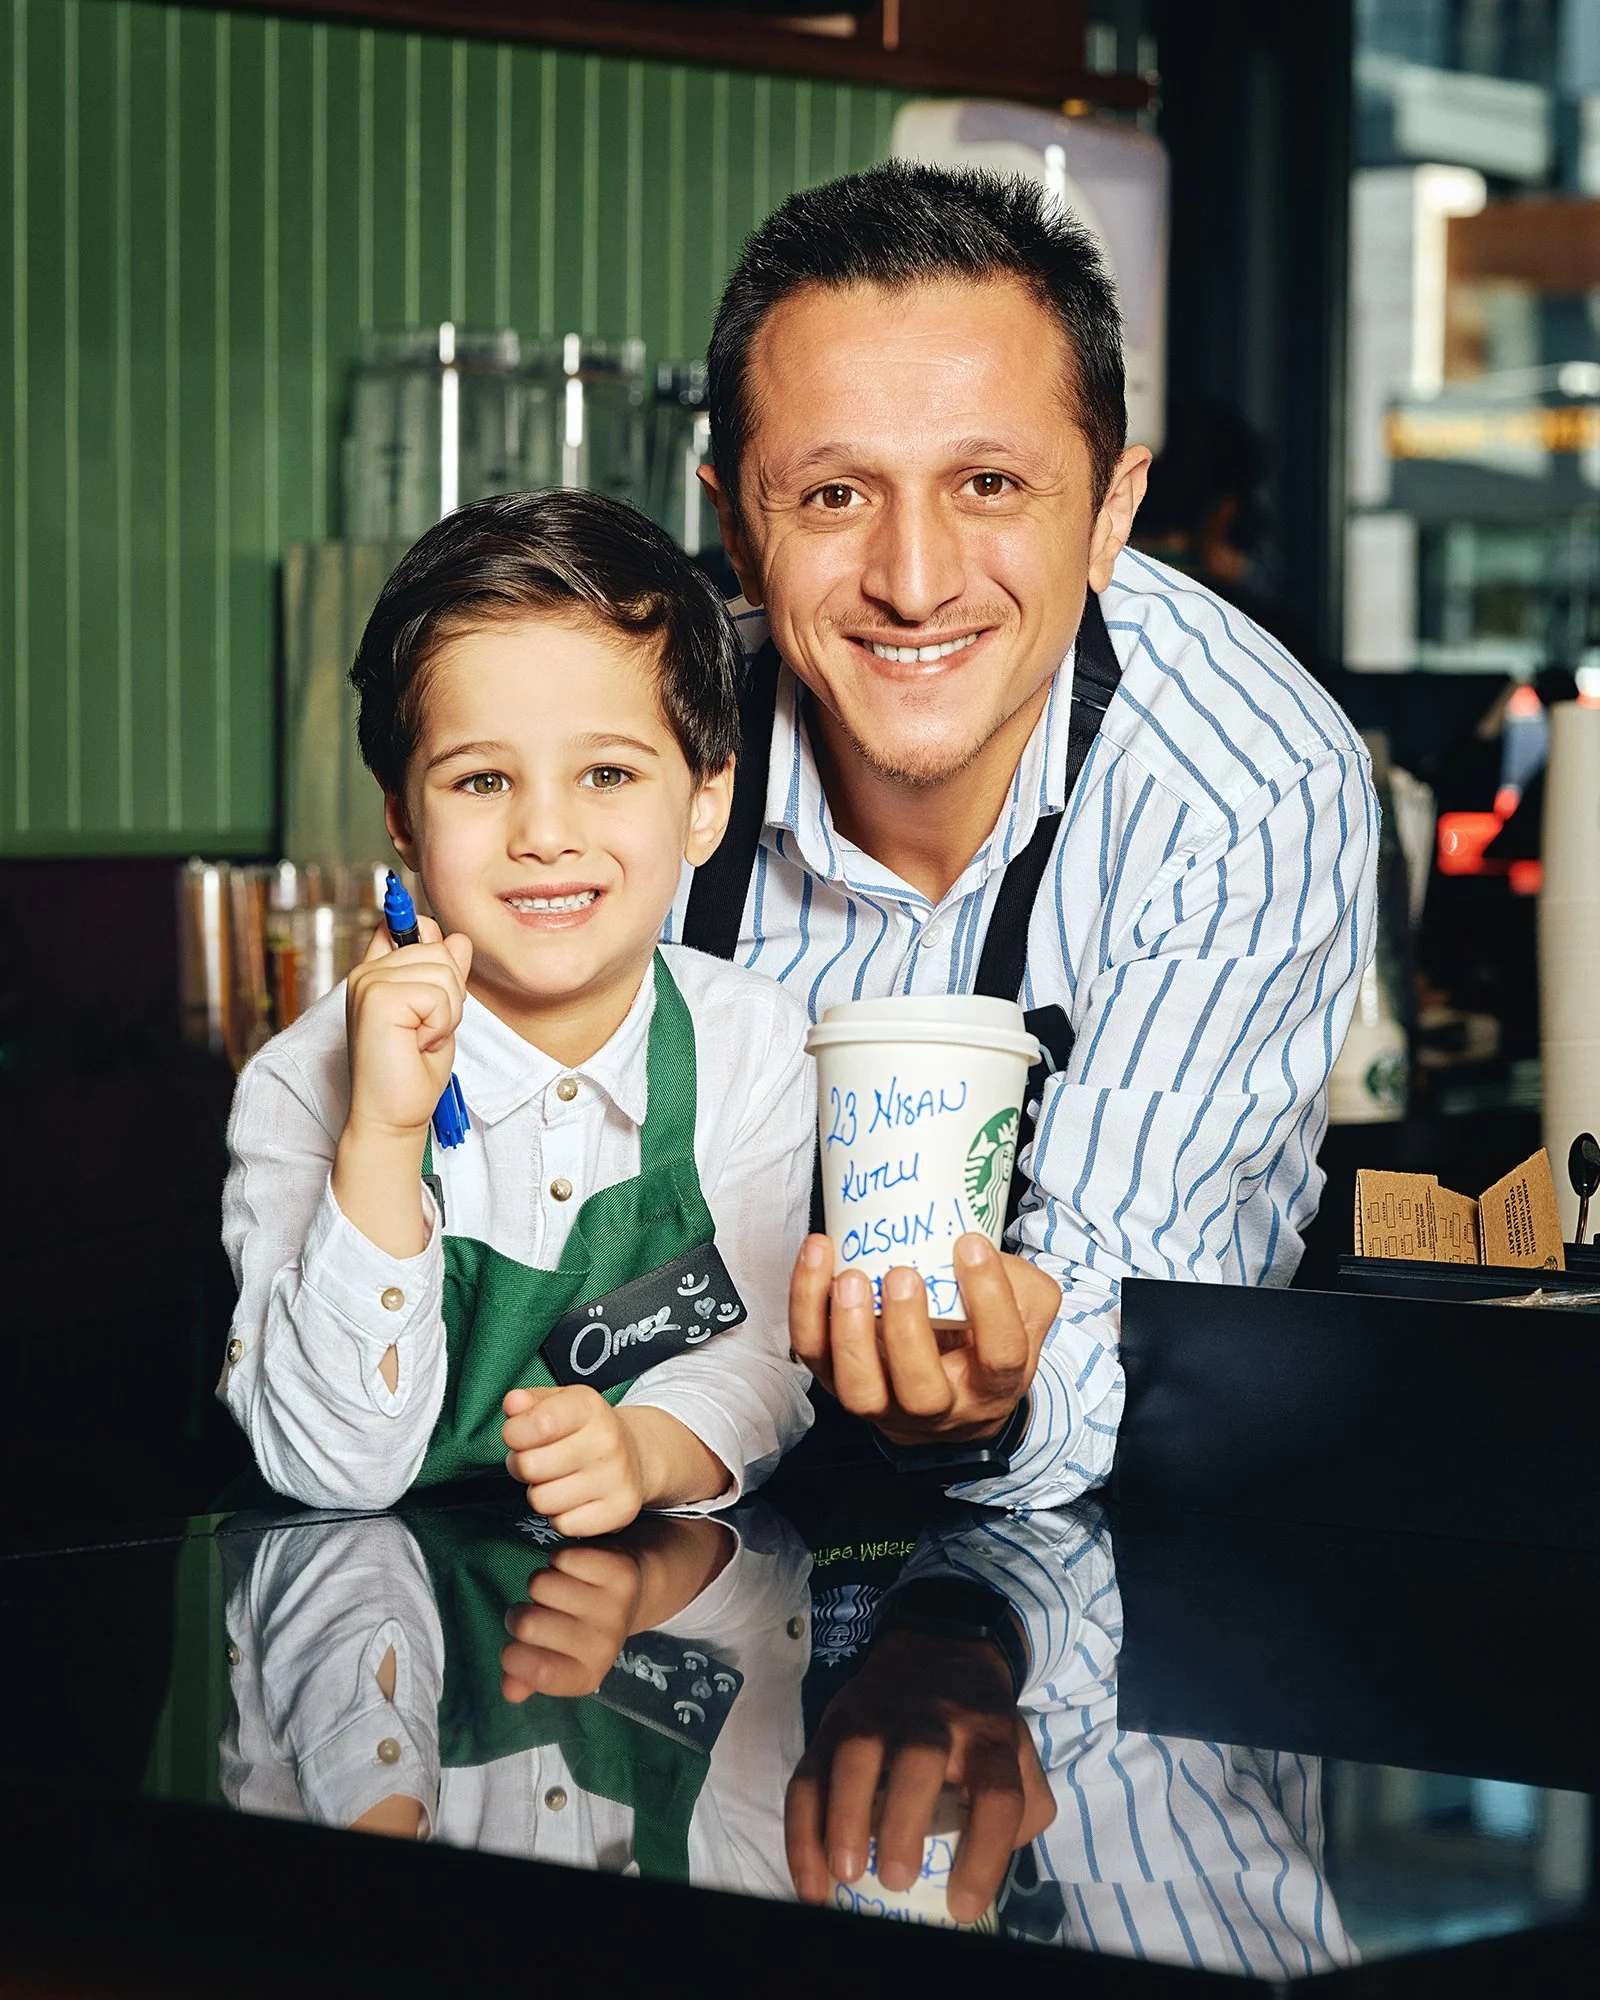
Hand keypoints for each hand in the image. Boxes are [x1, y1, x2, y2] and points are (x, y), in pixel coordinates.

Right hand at [331, 913, 471, 1259]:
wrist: (395, 1114)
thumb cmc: (413, 1070)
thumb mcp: (440, 1014)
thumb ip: (446, 975)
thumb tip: (458, 939)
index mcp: (378, 972)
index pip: (413, 926)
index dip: (435, 946)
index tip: (431, 993)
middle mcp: (368, 972)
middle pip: (440, 949)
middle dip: (451, 996)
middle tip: (426, 1031)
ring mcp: (369, 982)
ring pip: (443, 969)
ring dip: (447, 1012)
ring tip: (421, 1038)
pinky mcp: (377, 998)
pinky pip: (437, 993)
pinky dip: (440, 1023)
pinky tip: (417, 1043)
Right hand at [499, 1543, 643, 1700]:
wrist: (637, 1590)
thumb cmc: (582, 1626)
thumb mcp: (558, 1657)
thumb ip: (528, 1677)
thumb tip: (510, 1690)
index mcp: (585, 1675)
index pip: (539, 1672)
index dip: (513, 1656)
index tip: (516, 1644)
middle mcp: (604, 1646)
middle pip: (527, 1625)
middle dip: (519, 1613)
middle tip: (538, 1611)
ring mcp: (614, 1607)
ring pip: (539, 1585)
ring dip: (541, 1584)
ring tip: (560, 1590)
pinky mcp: (619, 1570)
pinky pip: (560, 1558)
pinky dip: (559, 1560)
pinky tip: (576, 1569)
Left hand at [502, 1385, 646, 1536]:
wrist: (636, 1455)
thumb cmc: (586, 1430)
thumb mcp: (559, 1403)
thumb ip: (529, 1402)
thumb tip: (513, 1403)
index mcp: (589, 1407)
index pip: (539, 1424)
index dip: (514, 1433)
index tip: (516, 1434)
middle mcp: (607, 1441)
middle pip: (530, 1466)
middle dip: (522, 1465)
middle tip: (537, 1460)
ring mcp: (616, 1478)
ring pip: (541, 1500)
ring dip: (541, 1493)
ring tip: (556, 1479)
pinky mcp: (620, 1511)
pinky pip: (563, 1525)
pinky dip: (561, 1516)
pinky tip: (573, 1499)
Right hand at [786, 1628, 1055, 1924]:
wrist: (938, 1649)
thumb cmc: (977, 1723)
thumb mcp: (1018, 1752)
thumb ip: (1024, 1808)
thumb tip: (990, 1868)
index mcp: (988, 1734)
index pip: (997, 1792)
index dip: (984, 1852)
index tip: (962, 1907)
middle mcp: (932, 1720)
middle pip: (920, 1759)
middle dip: (904, 1820)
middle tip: (896, 1879)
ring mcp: (876, 1717)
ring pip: (855, 1756)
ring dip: (844, 1817)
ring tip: (845, 1875)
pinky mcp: (833, 1723)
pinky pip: (809, 1774)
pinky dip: (802, 1829)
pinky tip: (811, 1881)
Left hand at [788, 1233, 1058, 1445]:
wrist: (951, 1392)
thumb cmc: (982, 1339)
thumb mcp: (1023, 1310)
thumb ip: (1017, 1281)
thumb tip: (974, 1247)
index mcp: (992, 1385)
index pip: (1000, 1355)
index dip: (989, 1302)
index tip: (970, 1246)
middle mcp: (940, 1407)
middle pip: (922, 1394)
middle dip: (907, 1333)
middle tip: (902, 1274)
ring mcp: (884, 1403)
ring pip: (860, 1391)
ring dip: (849, 1333)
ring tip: (850, 1278)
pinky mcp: (839, 1382)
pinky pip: (815, 1354)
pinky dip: (807, 1308)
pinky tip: (817, 1259)